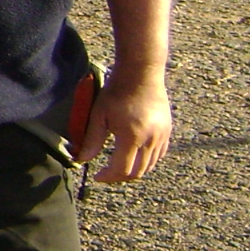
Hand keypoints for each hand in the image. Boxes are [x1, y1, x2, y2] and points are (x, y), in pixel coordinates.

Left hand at [72, 66, 171, 182]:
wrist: (141, 73)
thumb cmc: (117, 91)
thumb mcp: (99, 115)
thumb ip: (92, 140)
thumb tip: (82, 160)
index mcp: (132, 137)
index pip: (122, 169)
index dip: (108, 177)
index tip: (97, 176)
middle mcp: (151, 140)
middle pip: (138, 172)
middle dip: (120, 177)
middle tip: (106, 174)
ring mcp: (162, 136)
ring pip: (150, 165)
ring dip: (134, 170)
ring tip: (117, 166)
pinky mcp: (167, 131)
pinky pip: (159, 155)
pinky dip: (146, 161)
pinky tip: (133, 156)